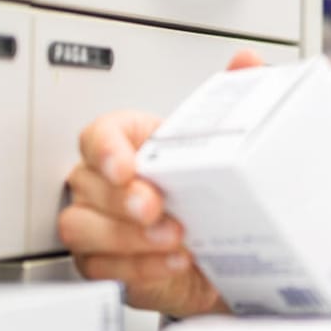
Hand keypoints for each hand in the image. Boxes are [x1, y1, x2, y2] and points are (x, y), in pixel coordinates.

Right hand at [57, 48, 263, 315]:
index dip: (104, 149)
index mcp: (126, 142)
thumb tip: (247, 61)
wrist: (221, 241)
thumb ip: (235, 96)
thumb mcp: (224, 141)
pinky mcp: (104, 263)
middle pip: (86, 184)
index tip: (126, 165)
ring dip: (129, 237)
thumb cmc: (208, 187)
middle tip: (157, 207)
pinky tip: (171, 262)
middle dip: (122, 199)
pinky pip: (102, 268)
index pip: (96, 135)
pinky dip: (139, 269)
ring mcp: (97, 222)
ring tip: (174, 238)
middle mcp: (102, 182)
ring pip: (82, 228)